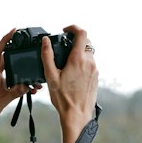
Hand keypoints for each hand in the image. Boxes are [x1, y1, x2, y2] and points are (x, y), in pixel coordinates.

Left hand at [0, 29, 39, 142]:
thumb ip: (12, 94)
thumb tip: (26, 85)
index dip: (5, 40)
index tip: (13, 30)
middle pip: (7, 60)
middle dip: (19, 55)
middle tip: (31, 52)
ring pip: (11, 73)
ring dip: (22, 74)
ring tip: (35, 80)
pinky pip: (11, 84)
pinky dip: (20, 85)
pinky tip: (29, 90)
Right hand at [42, 25, 98, 139]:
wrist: (77, 115)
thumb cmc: (63, 98)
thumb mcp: (51, 76)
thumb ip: (47, 56)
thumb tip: (46, 41)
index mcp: (78, 59)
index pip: (81, 33)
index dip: (73, 27)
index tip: (65, 30)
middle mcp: (89, 62)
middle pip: (85, 42)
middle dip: (74, 42)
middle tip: (63, 48)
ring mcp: (95, 70)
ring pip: (88, 53)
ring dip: (78, 53)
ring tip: (66, 64)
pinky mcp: (96, 77)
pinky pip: (90, 63)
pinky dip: (82, 63)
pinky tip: (72, 74)